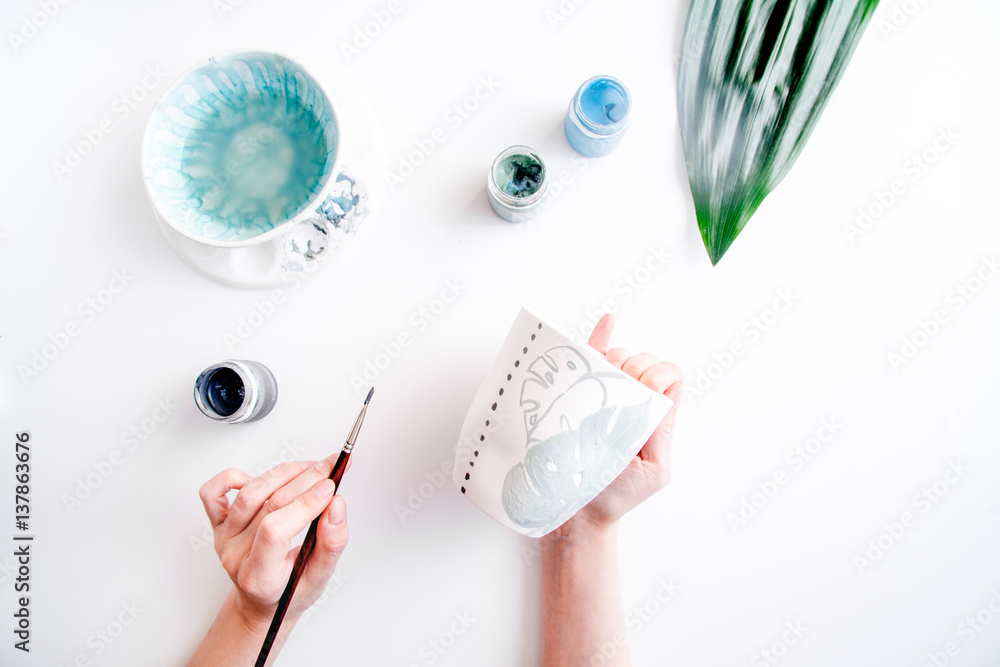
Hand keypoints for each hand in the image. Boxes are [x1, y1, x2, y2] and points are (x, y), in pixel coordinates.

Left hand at [198, 457, 349, 632]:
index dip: (305, 504)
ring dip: (284, 473)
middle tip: (332, 468)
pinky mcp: (218, 525)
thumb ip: (332, 543)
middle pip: (268, 505)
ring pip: (250, 493)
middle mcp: (235, 555)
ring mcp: (224, 538)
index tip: (331, 489)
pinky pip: (213, 492)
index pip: (274, 531)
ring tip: (310, 468)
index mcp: (258, 576)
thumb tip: (336, 505)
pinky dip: (233, 477)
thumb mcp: (319, 578)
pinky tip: (261, 477)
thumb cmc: (289, 592)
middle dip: (306, 480)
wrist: (261, 601)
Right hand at [567, 313, 682, 531]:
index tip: (643, 392)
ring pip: (621, 357)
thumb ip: (660, 430)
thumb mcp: (653, 469)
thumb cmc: (616, 495)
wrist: (576, 509)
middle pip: (645, 361)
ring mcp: (607, 394)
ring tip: (603, 386)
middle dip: (636, 369)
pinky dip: (602, 334)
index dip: (658, 374)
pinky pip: (594, 355)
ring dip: (616, 361)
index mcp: (656, 416)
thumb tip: (657, 388)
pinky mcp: (580, 393)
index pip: (669, 375)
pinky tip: (609, 320)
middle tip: (618, 398)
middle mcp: (634, 400)